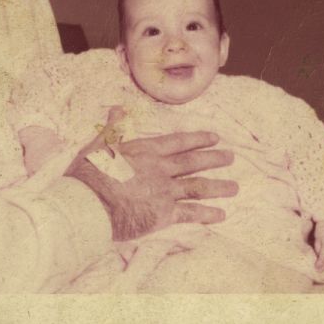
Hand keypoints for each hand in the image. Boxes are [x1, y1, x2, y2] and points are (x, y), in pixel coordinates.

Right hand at [66, 128, 238, 240]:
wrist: (88, 203)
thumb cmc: (89, 173)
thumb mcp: (100, 144)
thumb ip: (113, 127)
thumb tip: (118, 108)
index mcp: (146, 150)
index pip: (178, 142)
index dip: (197, 139)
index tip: (214, 138)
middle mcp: (160, 168)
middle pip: (193, 162)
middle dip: (214, 159)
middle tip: (230, 157)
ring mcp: (164, 191)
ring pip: (198, 186)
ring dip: (218, 186)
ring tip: (235, 187)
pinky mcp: (163, 214)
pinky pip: (190, 213)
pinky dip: (207, 214)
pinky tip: (221, 215)